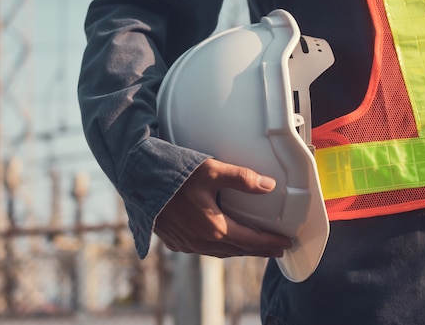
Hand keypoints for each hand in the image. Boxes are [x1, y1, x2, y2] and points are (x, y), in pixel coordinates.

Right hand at [154, 158, 291, 257]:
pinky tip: (219, 241)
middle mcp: (201, 242)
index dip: (270, 243)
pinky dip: (218, 248)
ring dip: (238, 250)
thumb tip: (269, 185)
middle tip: (274, 248)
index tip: (285, 244)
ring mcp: (187, 244)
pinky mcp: (175, 242)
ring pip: (220, 252)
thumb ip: (241, 178)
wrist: (138, 182)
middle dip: (258, 250)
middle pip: (238, 250)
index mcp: (214, 228)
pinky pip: (203, 250)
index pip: (251, 241)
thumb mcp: (211, 171)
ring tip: (251, 246)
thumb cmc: (173, 175)